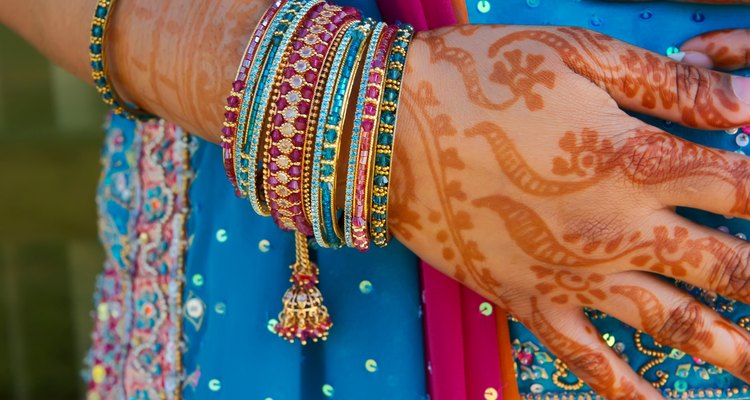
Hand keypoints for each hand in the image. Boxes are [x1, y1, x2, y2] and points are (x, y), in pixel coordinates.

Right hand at [393, 25, 749, 398]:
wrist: (390, 129)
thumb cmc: (485, 80)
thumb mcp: (581, 58)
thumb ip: (669, 85)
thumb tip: (746, 103)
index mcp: (638, 161)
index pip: (745, 186)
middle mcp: (621, 229)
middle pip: (728, 268)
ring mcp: (575, 275)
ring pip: (673, 324)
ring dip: (729, 350)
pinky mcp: (528, 300)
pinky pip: (585, 358)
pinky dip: (624, 389)